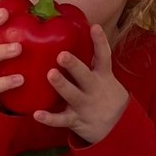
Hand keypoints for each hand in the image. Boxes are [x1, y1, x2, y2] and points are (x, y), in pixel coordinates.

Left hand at [34, 25, 129, 144]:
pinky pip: (62, 120)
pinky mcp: (77, 120)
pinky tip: (37, 114)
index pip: (103, 57)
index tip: (95, 27)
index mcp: (102, 77)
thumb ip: (91, 62)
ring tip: (51, 75)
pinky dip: (50, 118)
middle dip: (74, 66)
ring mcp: (85, 106)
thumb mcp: (106, 79)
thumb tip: (75, 34)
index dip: (100, 42)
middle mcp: (94, 90)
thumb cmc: (105, 97)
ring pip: (73, 95)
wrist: (119, 128)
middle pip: (85, 76)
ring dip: (62, 86)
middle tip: (62, 55)